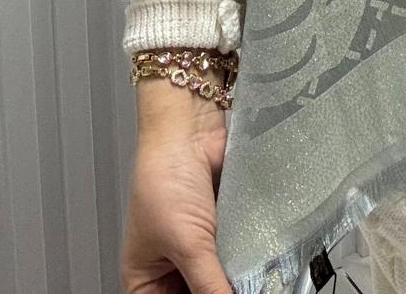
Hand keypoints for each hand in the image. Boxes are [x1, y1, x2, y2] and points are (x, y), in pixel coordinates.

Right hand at [121, 82, 232, 293]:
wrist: (189, 127)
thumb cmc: (164, 174)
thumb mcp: (186, 243)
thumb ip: (210, 284)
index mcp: (145, 279)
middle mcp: (172, 265)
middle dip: (219, 290)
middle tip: (243, 286)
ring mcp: (200, 246)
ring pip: (223, 277)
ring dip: (237, 276)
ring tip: (252, 276)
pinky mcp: (224, 226)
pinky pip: (240, 253)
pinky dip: (250, 257)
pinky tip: (259, 260)